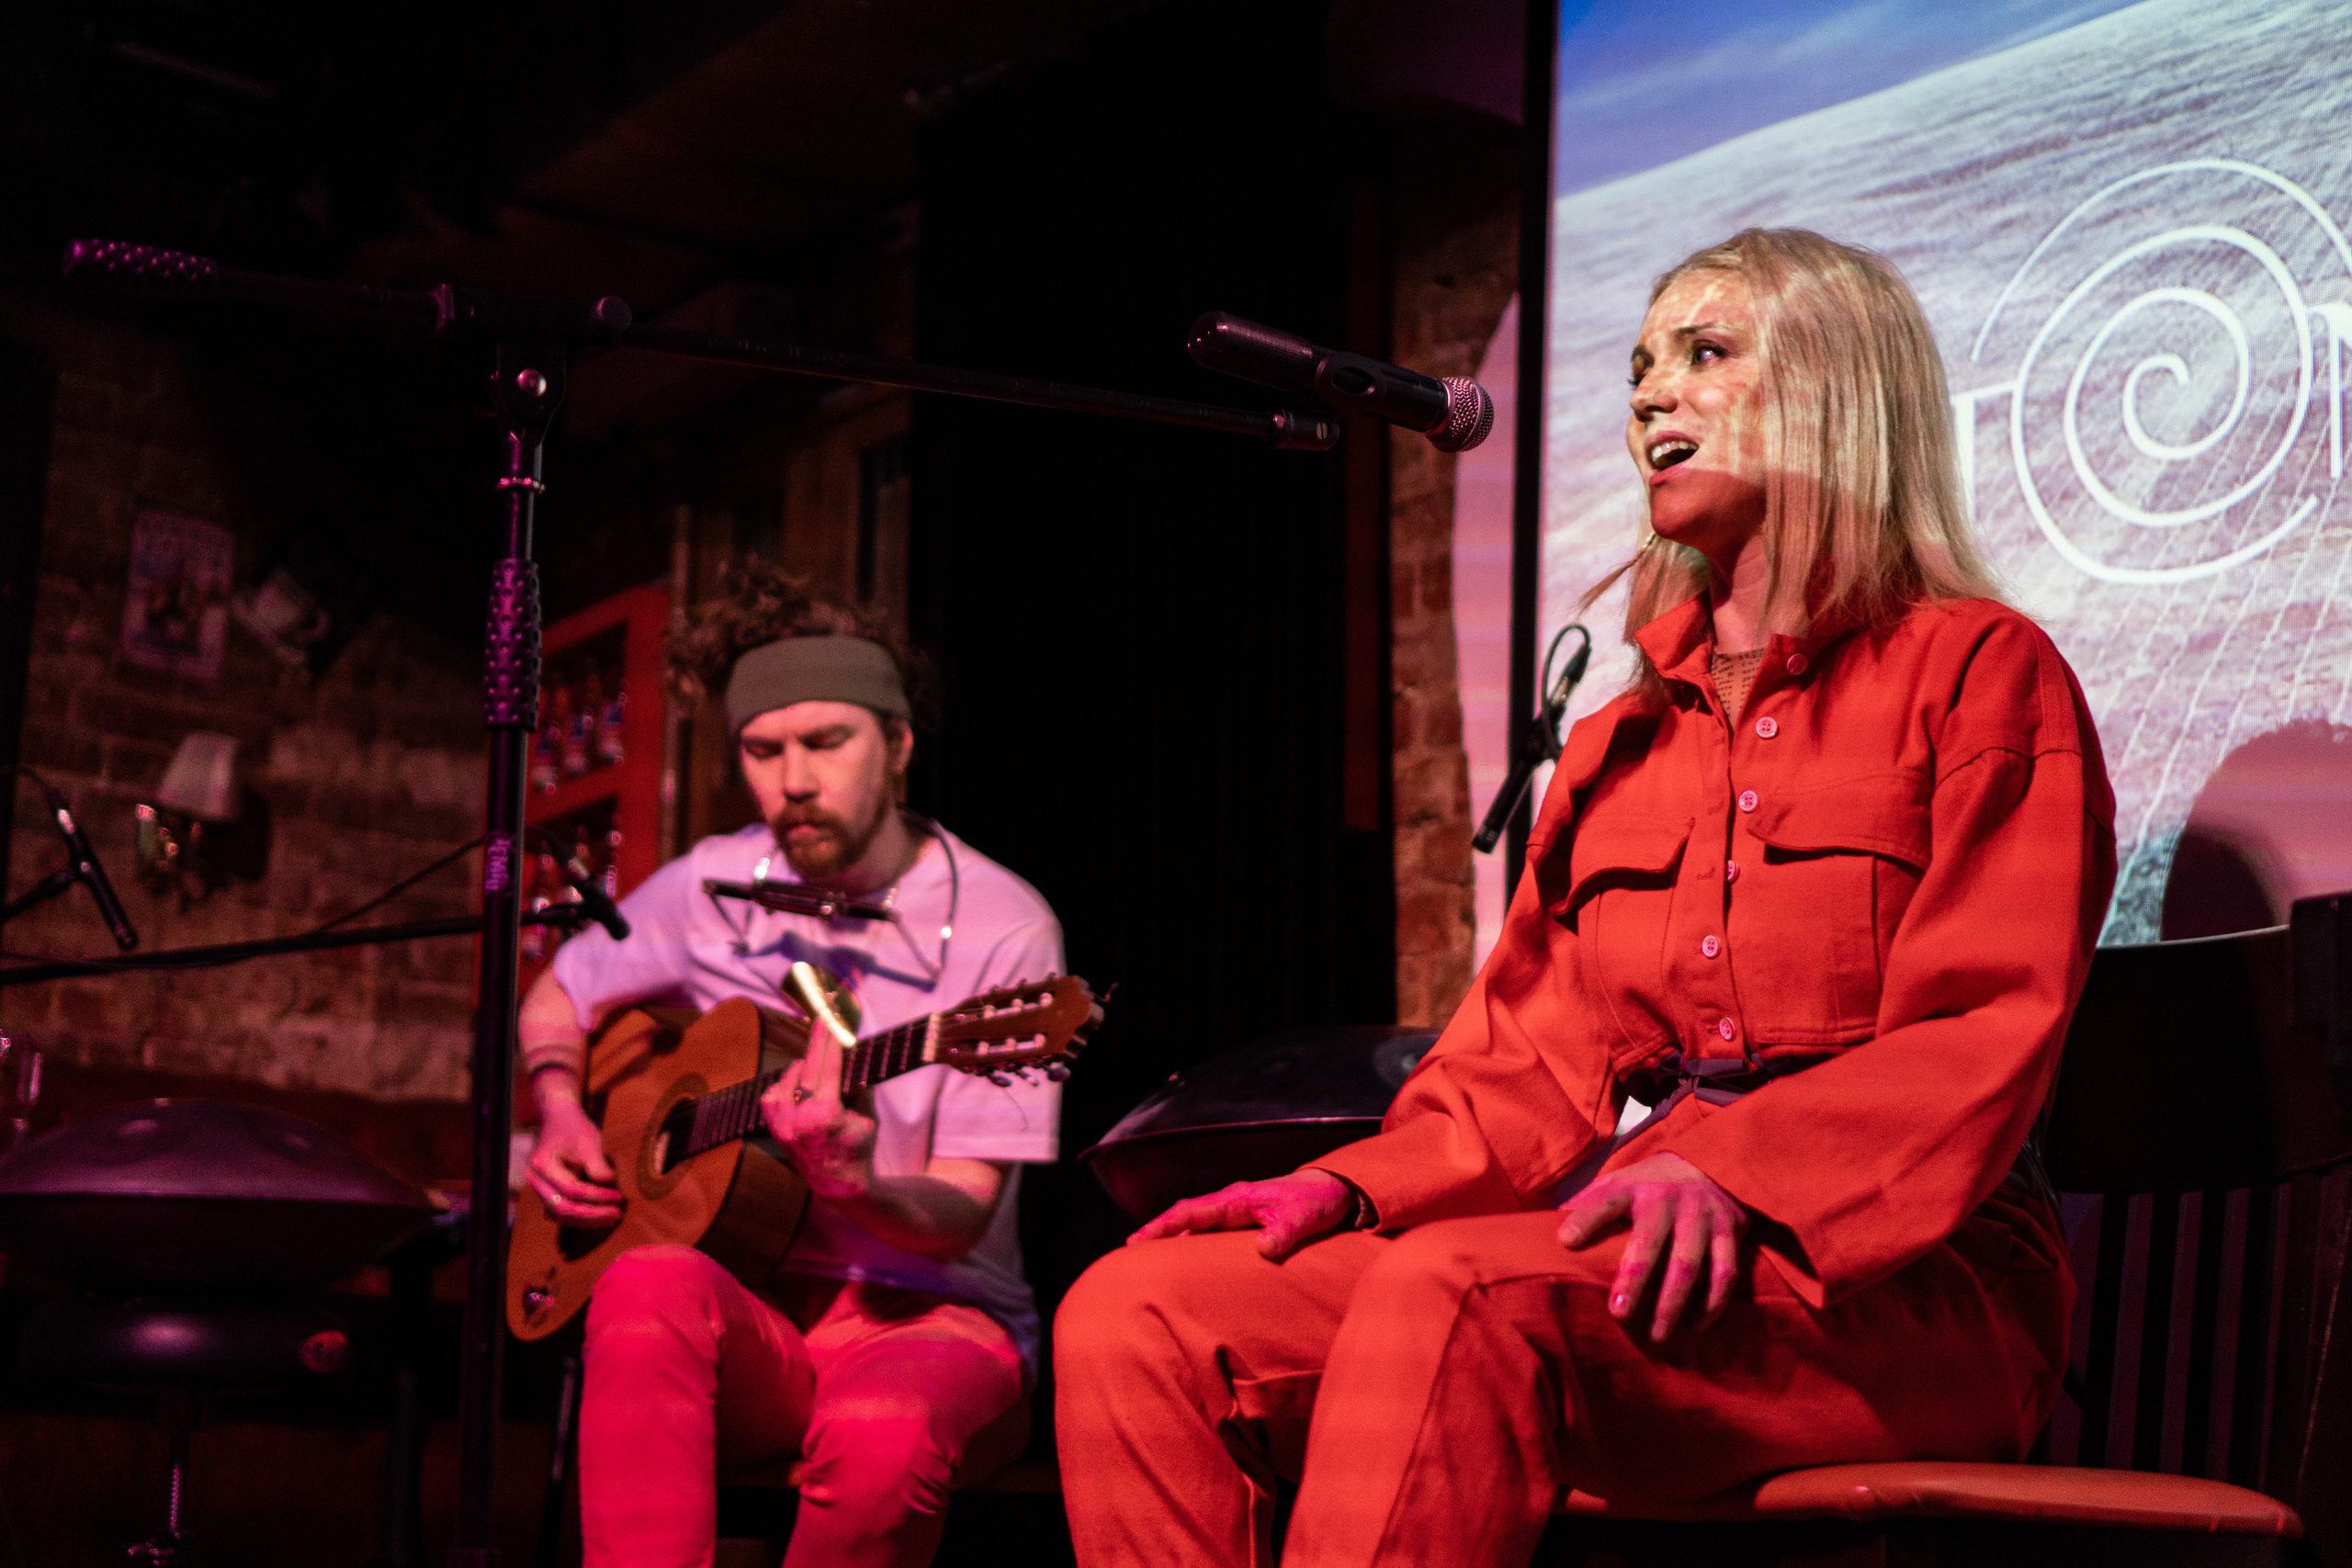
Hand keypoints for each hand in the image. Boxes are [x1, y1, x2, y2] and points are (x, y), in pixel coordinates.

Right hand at [525, 1097, 623, 1225]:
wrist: (558, 1119)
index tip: (618, 1197)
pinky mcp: (545, 1192)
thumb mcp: (589, 1141)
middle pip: (562, 1208)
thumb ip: (598, 1165)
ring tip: (611, 1217)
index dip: (597, 1196)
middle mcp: (535, 1180)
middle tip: (617, 1214)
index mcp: (543, 1164)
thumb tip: (609, 1185)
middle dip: (591, 1215)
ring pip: (560, 1214)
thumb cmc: (574, 1128)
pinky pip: (560, 1211)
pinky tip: (598, 1216)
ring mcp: (537, 1188)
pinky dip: (578, 1216)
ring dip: (586, 1220)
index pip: (572, 1190)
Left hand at [762, 1014, 877, 1200]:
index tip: (832, 1019)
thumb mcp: (868, 1116)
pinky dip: (786, 1084)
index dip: (831, 1040)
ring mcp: (782, 1124)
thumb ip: (859, 1085)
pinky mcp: (773, 1128)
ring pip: (788, 1077)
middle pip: (807, 1067)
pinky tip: (799, 1087)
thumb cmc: (859, 1148)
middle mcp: (799, 1118)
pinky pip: (773, 1093)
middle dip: (817, 1041)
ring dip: (803, 1067)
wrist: (837, 1183)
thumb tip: (854, 1052)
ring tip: (817, 1069)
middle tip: (823, 1019)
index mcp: (826, 1116)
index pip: (828, 1066)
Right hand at [1127, 1170, 1357, 1259]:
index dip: (1162, 1227)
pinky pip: (1209, 1237)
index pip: (1190, 1213)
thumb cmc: (1316, 1202)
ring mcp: (1235, 1216)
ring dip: (1172, 1244)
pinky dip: (1192, 1248)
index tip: (1136, 1242)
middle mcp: (1229, 1205)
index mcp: (1236, 1199)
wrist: (1334, 1192)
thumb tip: (1264, 1249)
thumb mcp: (1304, 1217)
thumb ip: (1285, 1232)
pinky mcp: (1243, 1227)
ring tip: (1146, 1268)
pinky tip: (1184, 1268)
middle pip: (1183, 1220)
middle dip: (1155, 1236)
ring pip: (1194, 1229)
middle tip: (1127, 1259)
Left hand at [1557, 1152, 1746, 1341]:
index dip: (1585, 1218)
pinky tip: (1696, 1326)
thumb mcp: (1616, 1185)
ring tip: (1657, 1335)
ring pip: (1689, 1263)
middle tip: (1619, 1314)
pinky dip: (1713, 1302)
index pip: (1604, 1200)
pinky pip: (1725, 1271)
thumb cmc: (1647, 1186)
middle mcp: (1667, 1198)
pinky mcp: (1730, 1229)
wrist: (1707, 1161)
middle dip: (1635, 1278)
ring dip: (1673, 1302)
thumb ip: (1585, 1207)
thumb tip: (1539, 1233)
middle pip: (1650, 1241)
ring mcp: (1701, 1214)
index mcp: (1631, 1186)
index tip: (1564, 1241)